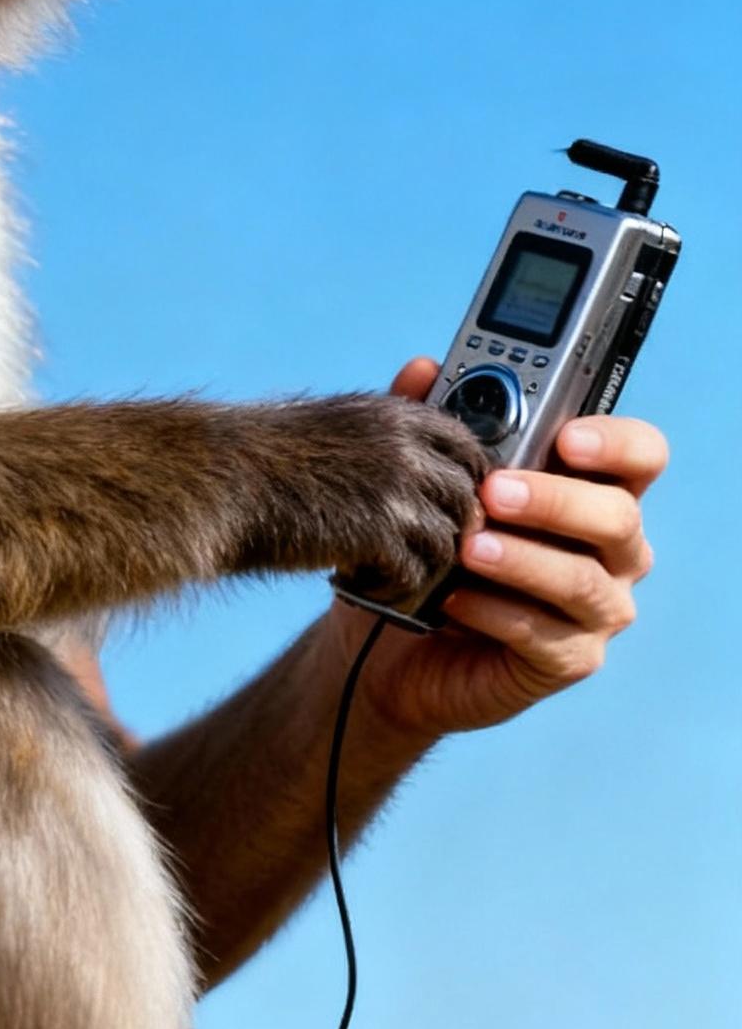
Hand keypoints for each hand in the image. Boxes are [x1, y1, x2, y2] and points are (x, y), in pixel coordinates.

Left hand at [324, 357, 665, 741]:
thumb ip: (433, 420)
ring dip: (524, 559)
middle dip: (557, 499)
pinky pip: (547, 637)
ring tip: (469, 547)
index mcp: (593, 487)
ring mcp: (599, 606)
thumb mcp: (428, 478)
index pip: (640, 454)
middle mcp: (612, 547)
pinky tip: (456, 598)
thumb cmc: (428, 544)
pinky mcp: (570, 659)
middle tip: (495, 491)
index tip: (566, 435)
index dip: (616, 441)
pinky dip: (499, 613)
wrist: (388, 640)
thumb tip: (422, 368)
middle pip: (619, 515)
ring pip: (585, 580)